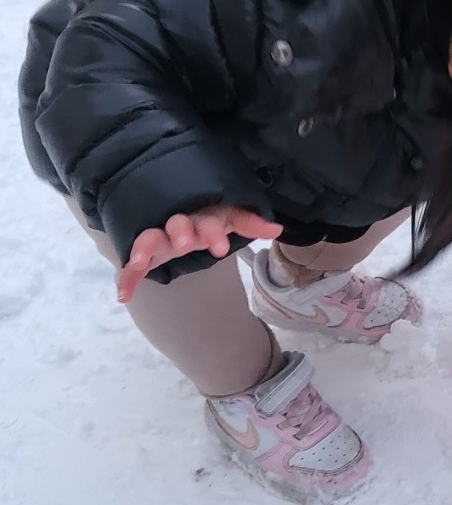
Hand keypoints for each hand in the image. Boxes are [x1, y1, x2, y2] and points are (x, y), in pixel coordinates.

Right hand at [117, 206, 281, 301]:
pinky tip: (122, 296)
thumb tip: (277, 229)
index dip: (212, 232)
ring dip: (143, 248)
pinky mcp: (145, 255)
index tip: (220, 246)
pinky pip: (132, 267)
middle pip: (176, 225)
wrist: (177, 208)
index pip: (208, 221)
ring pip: (149, 239)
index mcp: (200, 216)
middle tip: (185, 243)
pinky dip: (126, 280)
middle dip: (180, 232)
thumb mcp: (229, 218)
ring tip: (138, 260)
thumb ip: (250, 223)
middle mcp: (177, 225)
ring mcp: (159, 239)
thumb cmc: (207, 215)